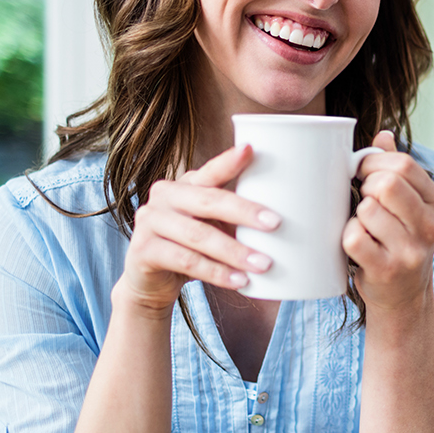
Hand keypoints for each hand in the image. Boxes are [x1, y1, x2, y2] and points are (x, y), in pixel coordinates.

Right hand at [115, 145, 279, 313]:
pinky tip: (240, 281)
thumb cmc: (193, 247)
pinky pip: (186, 261)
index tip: (252, 150)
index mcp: (186, 184)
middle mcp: (164, 195)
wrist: (151, 282)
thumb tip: (290, 220)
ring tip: (264, 264)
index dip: (229, 161)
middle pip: (208, 200)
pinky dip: (217, 273)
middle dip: (245, 212)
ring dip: (235, 251)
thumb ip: (237, 217)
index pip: (210, 170)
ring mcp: (150, 221)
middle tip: (277, 224)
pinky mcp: (143, 250)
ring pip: (198, 235)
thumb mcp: (213, 226)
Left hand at [344, 131, 433, 313]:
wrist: (404, 298)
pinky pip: (353, 236)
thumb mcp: (409, 207)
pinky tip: (358, 245)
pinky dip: (348, 236)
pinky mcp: (386, 270)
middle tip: (364, 201)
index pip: (404, 165)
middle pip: (386, 183)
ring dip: (356, 216)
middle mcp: (428, 227)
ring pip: (366, 209)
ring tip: (365, 227)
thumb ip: (398, 171)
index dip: (374, 162)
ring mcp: (410, 251)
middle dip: (365, 187)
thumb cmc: (400, 243)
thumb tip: (384, 134)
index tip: (363, 172)